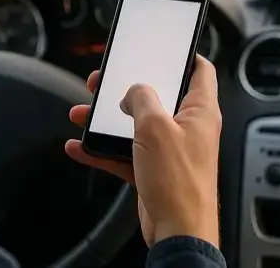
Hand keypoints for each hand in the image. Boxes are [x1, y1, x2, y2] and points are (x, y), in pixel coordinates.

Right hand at [64, 56, 221, 247]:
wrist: (178, 232)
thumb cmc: (179, 182)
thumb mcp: (155, 126)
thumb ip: (142, 98)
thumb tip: (134, 90)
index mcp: (199, 111)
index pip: (200, 71)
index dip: (182, 56)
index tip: (163, 48)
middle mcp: (187, 128)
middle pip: (156, 96)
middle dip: (127, 88)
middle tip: (105, 81)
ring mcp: (169, 150)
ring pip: (134, 125)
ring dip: (106, 120)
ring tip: (83, 114)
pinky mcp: (153, 171)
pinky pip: (123, 153)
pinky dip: (102, 149)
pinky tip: (80, 147)